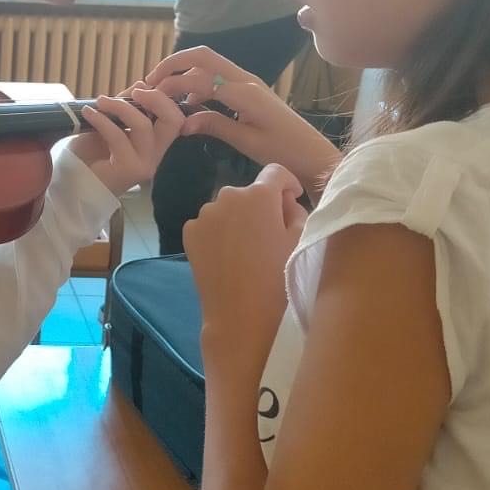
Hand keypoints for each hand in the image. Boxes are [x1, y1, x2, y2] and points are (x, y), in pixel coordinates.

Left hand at [66, 82, 184, 195]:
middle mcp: (155, 154)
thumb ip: (126, 105)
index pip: (176, 118)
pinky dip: (102, 120)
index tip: (142, 87)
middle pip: (173, 121)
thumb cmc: (91, 153)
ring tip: (100, 102)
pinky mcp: (128, 170)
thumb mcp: (110, 121)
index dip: (164, 98)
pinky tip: (88, 114)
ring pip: (144, 125)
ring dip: (120, 107)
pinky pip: (119, 136)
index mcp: (155, 142)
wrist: (73, 182)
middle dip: (156, 99)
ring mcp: (144, 164)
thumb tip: (142, 84)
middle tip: (135, 92)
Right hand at [145, 45, 341, 201]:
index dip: (171, 85)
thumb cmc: (284, 152)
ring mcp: (250, 83)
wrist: (314, 156)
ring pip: (210, 64)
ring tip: (164, 92)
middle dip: (174, 63)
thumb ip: (214, 125)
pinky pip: (219, 77)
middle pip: (203, 56)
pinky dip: (199, 82)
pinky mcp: (251, 91)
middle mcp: (246, 80)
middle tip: (152, 81)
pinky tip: (190, 103)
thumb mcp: (246, 142)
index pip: (198, 79)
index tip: (151, 97)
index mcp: (244, 92)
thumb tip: (181, 122)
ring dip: (185, 71)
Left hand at [184, 164, 306, 362]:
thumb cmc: (278, 279)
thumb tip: (283, 202)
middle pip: (250, 192)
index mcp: (258, 194)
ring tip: (249, 248)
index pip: (276, 173)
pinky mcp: (190, 232)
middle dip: (263, 205)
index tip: (293, 199)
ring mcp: (204, 214)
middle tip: (273, 232)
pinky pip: (210, 224)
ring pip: (228, 208)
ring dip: (240, 218)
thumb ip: (295, 211)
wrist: (241, 317)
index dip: (288, 184)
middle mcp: (227, 196)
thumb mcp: (300, 241)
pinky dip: (220, 232)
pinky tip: (229, 255)